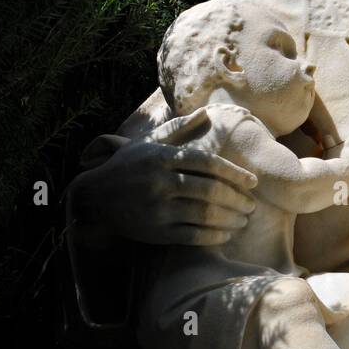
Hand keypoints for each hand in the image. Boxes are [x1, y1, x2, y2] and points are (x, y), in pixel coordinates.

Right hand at [68, 135, 257, 247]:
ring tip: (243, 220)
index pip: (208, 162)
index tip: (253, 182)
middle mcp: (161, 182)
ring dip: (230, 219)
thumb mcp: (149, 143)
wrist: (95, 198)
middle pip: (210, 190)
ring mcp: (158, 208)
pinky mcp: (155, 231)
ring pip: (204, 214)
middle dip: (237, 199)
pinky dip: (213, 236)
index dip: (235, 173)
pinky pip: (192, 236)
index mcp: (163, 157)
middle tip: (252, 205)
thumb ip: (178, 129)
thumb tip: (205, 112)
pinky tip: (226, 234)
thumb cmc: (128, 166)